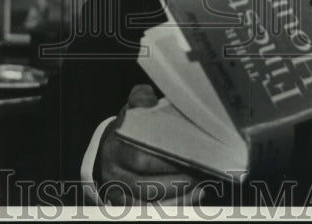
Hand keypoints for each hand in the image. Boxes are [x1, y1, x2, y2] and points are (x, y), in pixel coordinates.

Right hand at [96, 84, 203, 203]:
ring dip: (178, 197)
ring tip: (201, 186)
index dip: (166, 162)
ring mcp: (119, 192)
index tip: (189, 156)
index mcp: (116, 147)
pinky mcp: (126, 205)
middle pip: (146, 184)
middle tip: (199, 174)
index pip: (140, 159)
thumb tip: (149, 99)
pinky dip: (173, 206)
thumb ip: (140, 99)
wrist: (111, 149)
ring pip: (150, 202)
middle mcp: (114, 173)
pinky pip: (150, 212)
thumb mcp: (132, 109)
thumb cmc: (129, 129)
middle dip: (176, 181)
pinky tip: (192, 197)